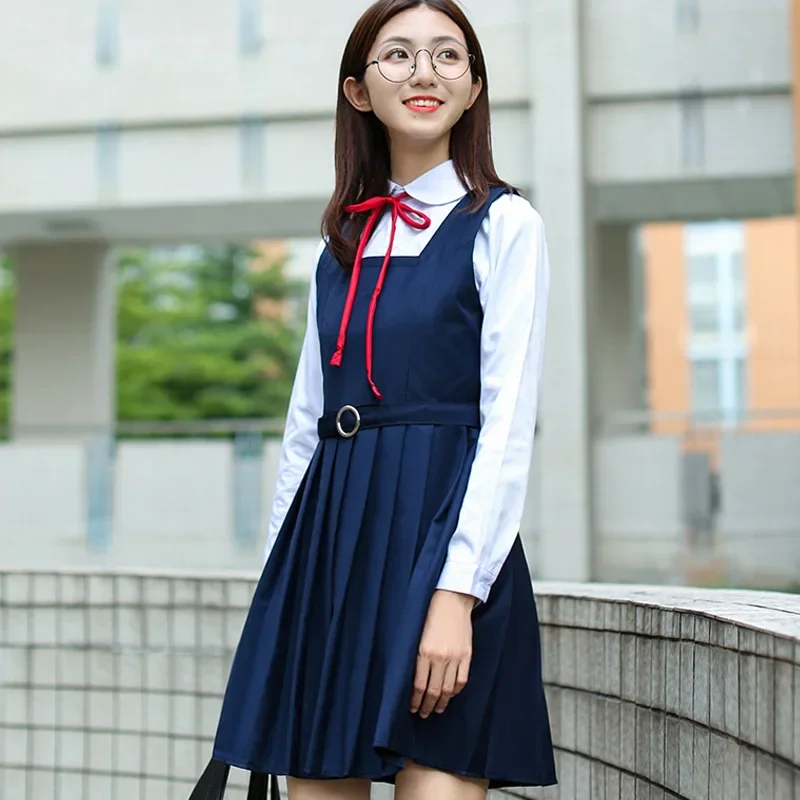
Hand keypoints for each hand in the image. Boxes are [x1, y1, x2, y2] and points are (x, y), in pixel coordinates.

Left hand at [410, 589, 474, 718]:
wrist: (451, 599)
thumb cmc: (429, 613)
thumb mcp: (416, 634)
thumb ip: (415, 656)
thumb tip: (410, 679)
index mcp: (423, 652)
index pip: (419, 686)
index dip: (415, 701)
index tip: (413, 708)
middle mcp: (440, 657)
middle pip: (433, 691)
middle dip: (427, 706)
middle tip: (423, 714)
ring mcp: (455, 657)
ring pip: (448, 689)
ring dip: (442, 702)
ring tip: (437, 709)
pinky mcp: (467, 655)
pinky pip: (462, 680)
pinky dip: (455, 691)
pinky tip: (450, 695)